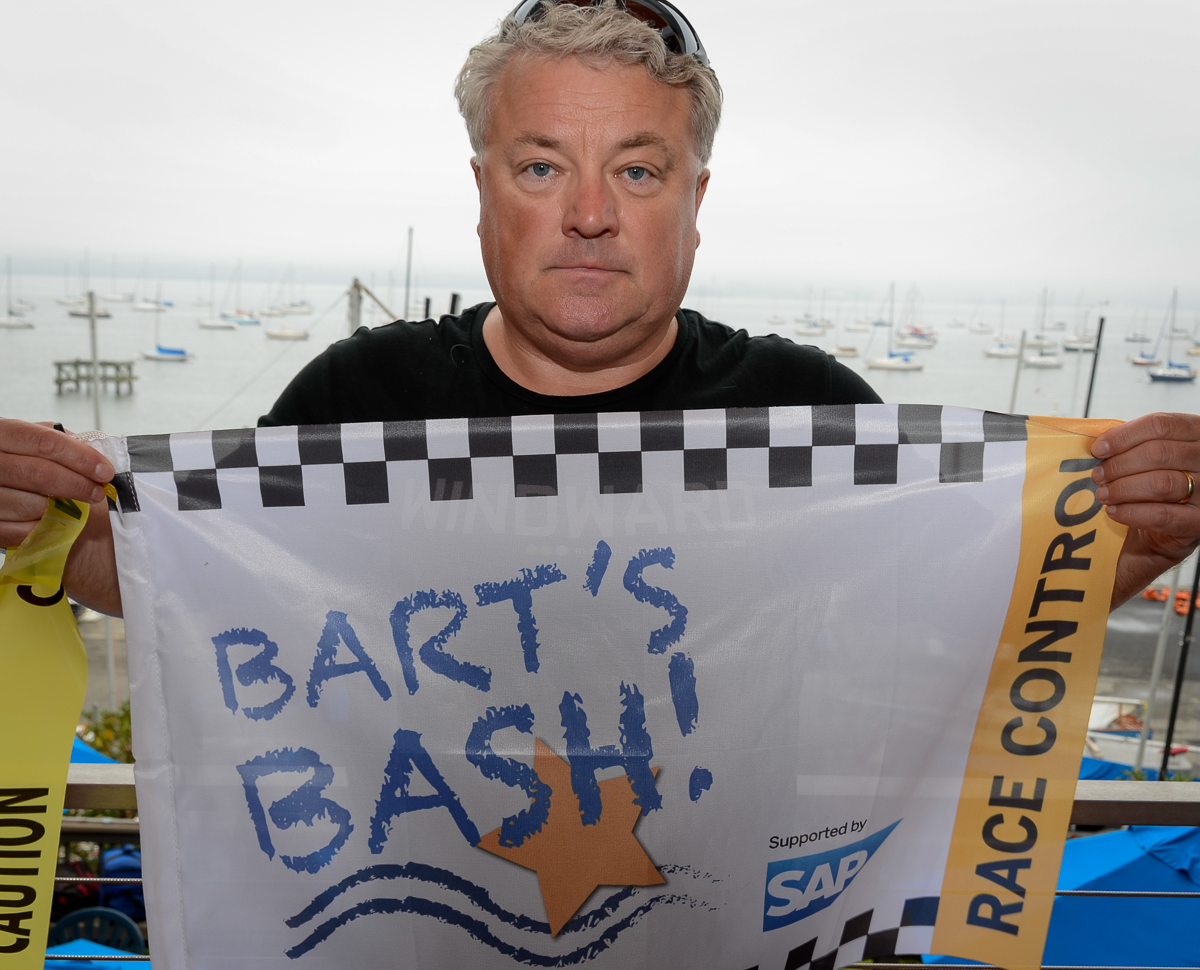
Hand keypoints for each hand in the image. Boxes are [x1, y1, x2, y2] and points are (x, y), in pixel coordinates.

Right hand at [0, 418, 122, 615]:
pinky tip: (51, 520)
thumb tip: (93, 455)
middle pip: (40, 474)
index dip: (81, 457)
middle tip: (98, 493)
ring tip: (72, 506)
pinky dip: (43, 527)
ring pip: (32, 505)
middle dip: (78, 485)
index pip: (45, 443)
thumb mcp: (29, 438)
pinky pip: (21, 532)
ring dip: (61, 509)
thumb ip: (57, 441)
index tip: (105, 471)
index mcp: (2, 434)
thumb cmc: (15, 456)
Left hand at [1091, 411, 1199, 607]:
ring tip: (1103, 494)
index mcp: (1198, 436)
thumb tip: (1099, 441)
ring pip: (1160, 482)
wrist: (1160, 535)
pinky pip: (1161, 515)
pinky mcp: (1198, 523)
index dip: (1124, 435)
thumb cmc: (1152, 489)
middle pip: (1159, 452)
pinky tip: (1114, 511)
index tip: (1098, 448)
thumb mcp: (1147, 461)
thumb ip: (1132, 446)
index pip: (1162, 424)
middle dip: (1119, 464)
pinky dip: (1131, 512)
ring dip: (1122, 488)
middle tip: (1097, 475)